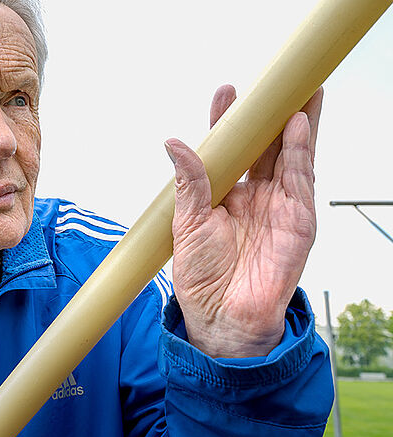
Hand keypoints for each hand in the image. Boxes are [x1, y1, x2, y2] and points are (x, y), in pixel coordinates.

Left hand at [166, 85, 323, 357]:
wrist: (223, 315)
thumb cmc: (202, 275)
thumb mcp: (187, 221)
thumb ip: (189, 180)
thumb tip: (174, 142)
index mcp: (224, 194)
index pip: (229, 149)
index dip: (228, 121)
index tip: (226, 92)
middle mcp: (253, 194)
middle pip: (266, 146)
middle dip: (271, 114)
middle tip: (276, 82)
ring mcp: (278, 204)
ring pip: (291, 154)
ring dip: (296, 122)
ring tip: (299, 90)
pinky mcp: (298, 217)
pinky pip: (302, 177)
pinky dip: (301, 149)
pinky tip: (297, 124)